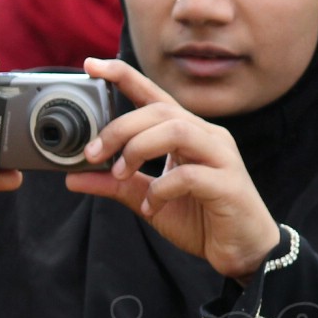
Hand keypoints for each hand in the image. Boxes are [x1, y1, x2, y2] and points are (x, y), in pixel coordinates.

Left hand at [64, 57, 281, 280]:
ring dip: (138, 148)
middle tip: (92, 153)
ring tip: (120, 174)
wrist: (245, 252)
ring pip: (176, 130)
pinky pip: (189, 175)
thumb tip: (73, 178)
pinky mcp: (229, 185)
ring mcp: (221, 157)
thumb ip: (115, 185)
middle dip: (119, 127)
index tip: (91, 65)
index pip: (154, 95)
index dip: (124, 76)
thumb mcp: (148, 200)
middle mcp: (207, 136)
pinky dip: (160, 190)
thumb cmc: (202, 220)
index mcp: (188, 133)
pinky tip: (149, 208)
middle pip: (159, 110)